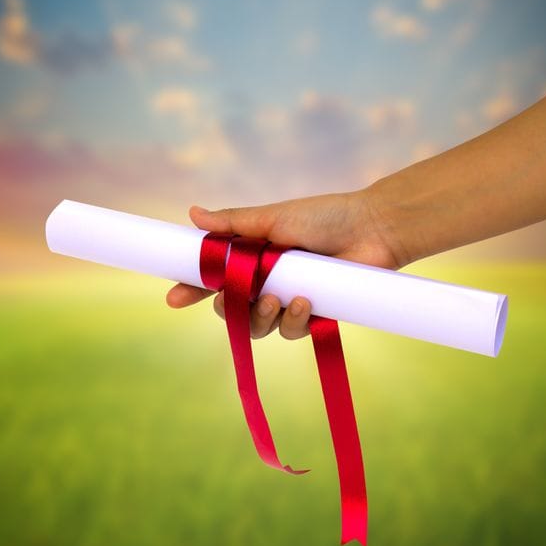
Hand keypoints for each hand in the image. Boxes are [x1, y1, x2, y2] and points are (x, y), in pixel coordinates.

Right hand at [166, 189, 403, 339]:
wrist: (372, 229)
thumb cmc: (323, 217)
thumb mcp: (273, 217)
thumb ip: (233, 223)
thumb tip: (192, 214)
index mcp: (251, 257)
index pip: (214, 277)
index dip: (192, 289)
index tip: (173, 297)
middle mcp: (266, 281)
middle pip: (231, 310)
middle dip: (226, 310)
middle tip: (231, 300)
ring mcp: (288, 300)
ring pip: (258, 326)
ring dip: (260, 317)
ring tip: (275, 298)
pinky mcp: (313, 316)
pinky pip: (291, 331)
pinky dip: (294, 320)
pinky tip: (304, 302)